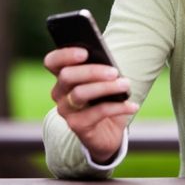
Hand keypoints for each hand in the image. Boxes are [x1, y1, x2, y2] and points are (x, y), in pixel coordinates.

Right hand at [44, 47, 138, 162]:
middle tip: (114, 72)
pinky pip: (97, 113)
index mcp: (63, 76)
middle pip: (67, 76)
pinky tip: (132, 106)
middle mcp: (59, 92)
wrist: (107, 131)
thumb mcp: (103, 81)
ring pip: (80, 94)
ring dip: (106, 88)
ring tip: (125, 85)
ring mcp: (66, 110)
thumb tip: (110, 65)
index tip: (85, 52)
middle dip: (92, 71)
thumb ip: (101, 69)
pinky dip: (117, 107)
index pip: (52, 61)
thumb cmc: (104, 99)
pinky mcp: (77, 125)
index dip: (65, 55)